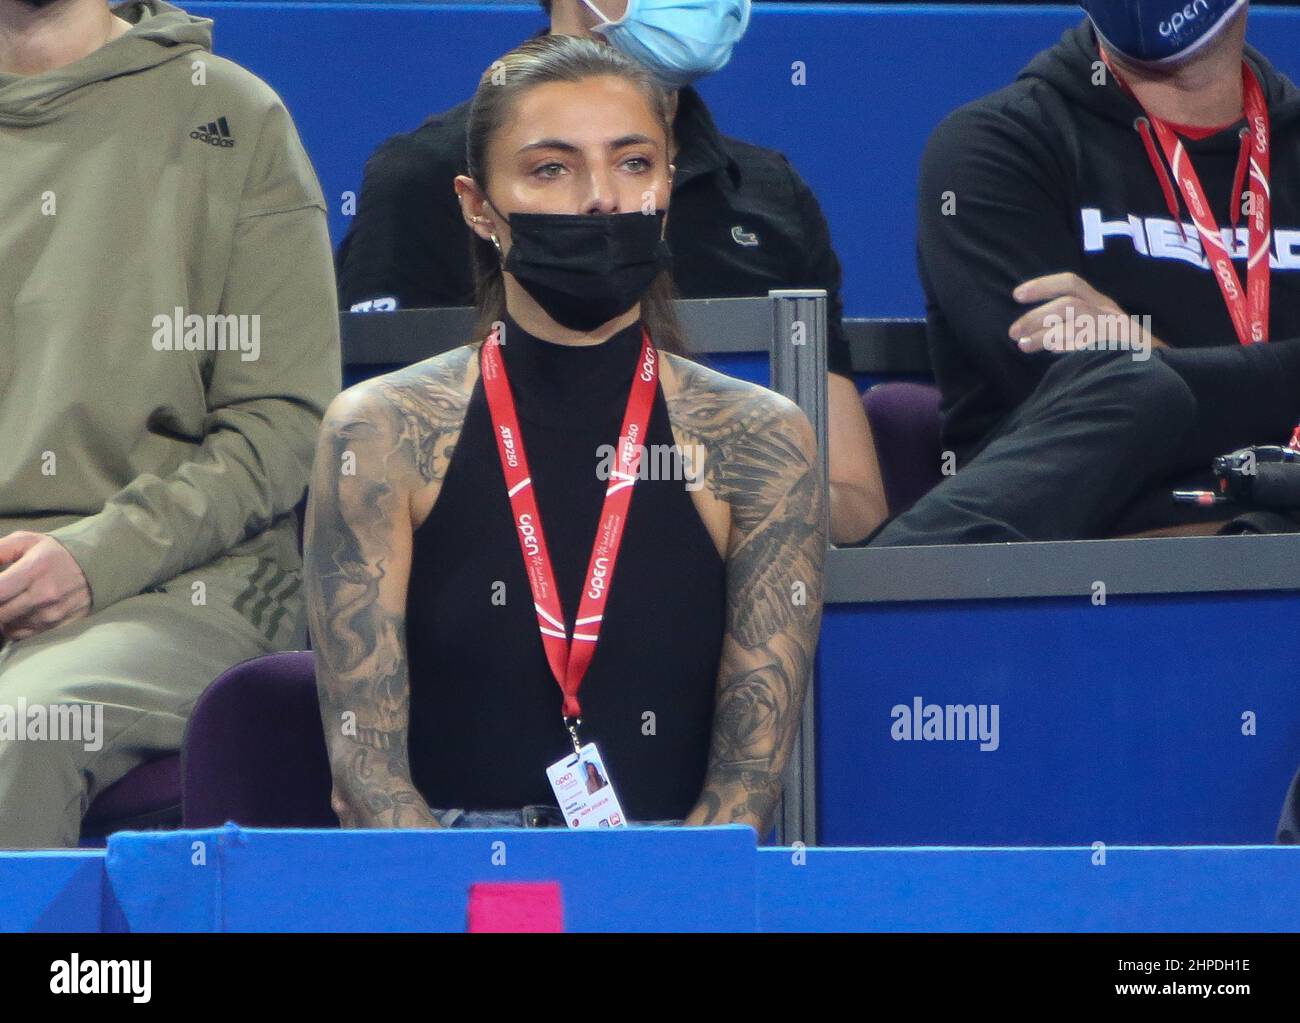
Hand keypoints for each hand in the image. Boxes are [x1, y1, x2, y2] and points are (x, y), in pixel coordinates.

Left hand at [0, 532, 91, 641]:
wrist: (100, 567)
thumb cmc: (57, 553)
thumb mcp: (27, 541)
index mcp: (34, 570)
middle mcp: (43, 595)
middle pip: (0, 613)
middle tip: (2, 596)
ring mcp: (51, 614)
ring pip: (8, 626)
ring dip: (3, 617)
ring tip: (9, 603)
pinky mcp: (58, 626)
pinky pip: (23, 635)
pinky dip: (14, 627)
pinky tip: (17, 614)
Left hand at [1010, 272, 1166, 353]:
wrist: (1164, 369)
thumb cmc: (1124, 351)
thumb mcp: (1101, 329)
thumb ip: (1073, 325)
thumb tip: (1035, 333)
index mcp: (1102, 304)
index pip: (1070, 283)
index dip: (1042, 285)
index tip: (1016, 295)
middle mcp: (1108, 312)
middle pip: (1067, 303)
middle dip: (1035, 316)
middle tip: (1012, 332)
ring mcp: (1116, 329)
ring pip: (1075, 320)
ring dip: (1044, 333)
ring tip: (1023, 346)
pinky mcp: (1121, 346)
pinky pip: (1090, 341)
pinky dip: (1068, 344)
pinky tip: (1052, 351)